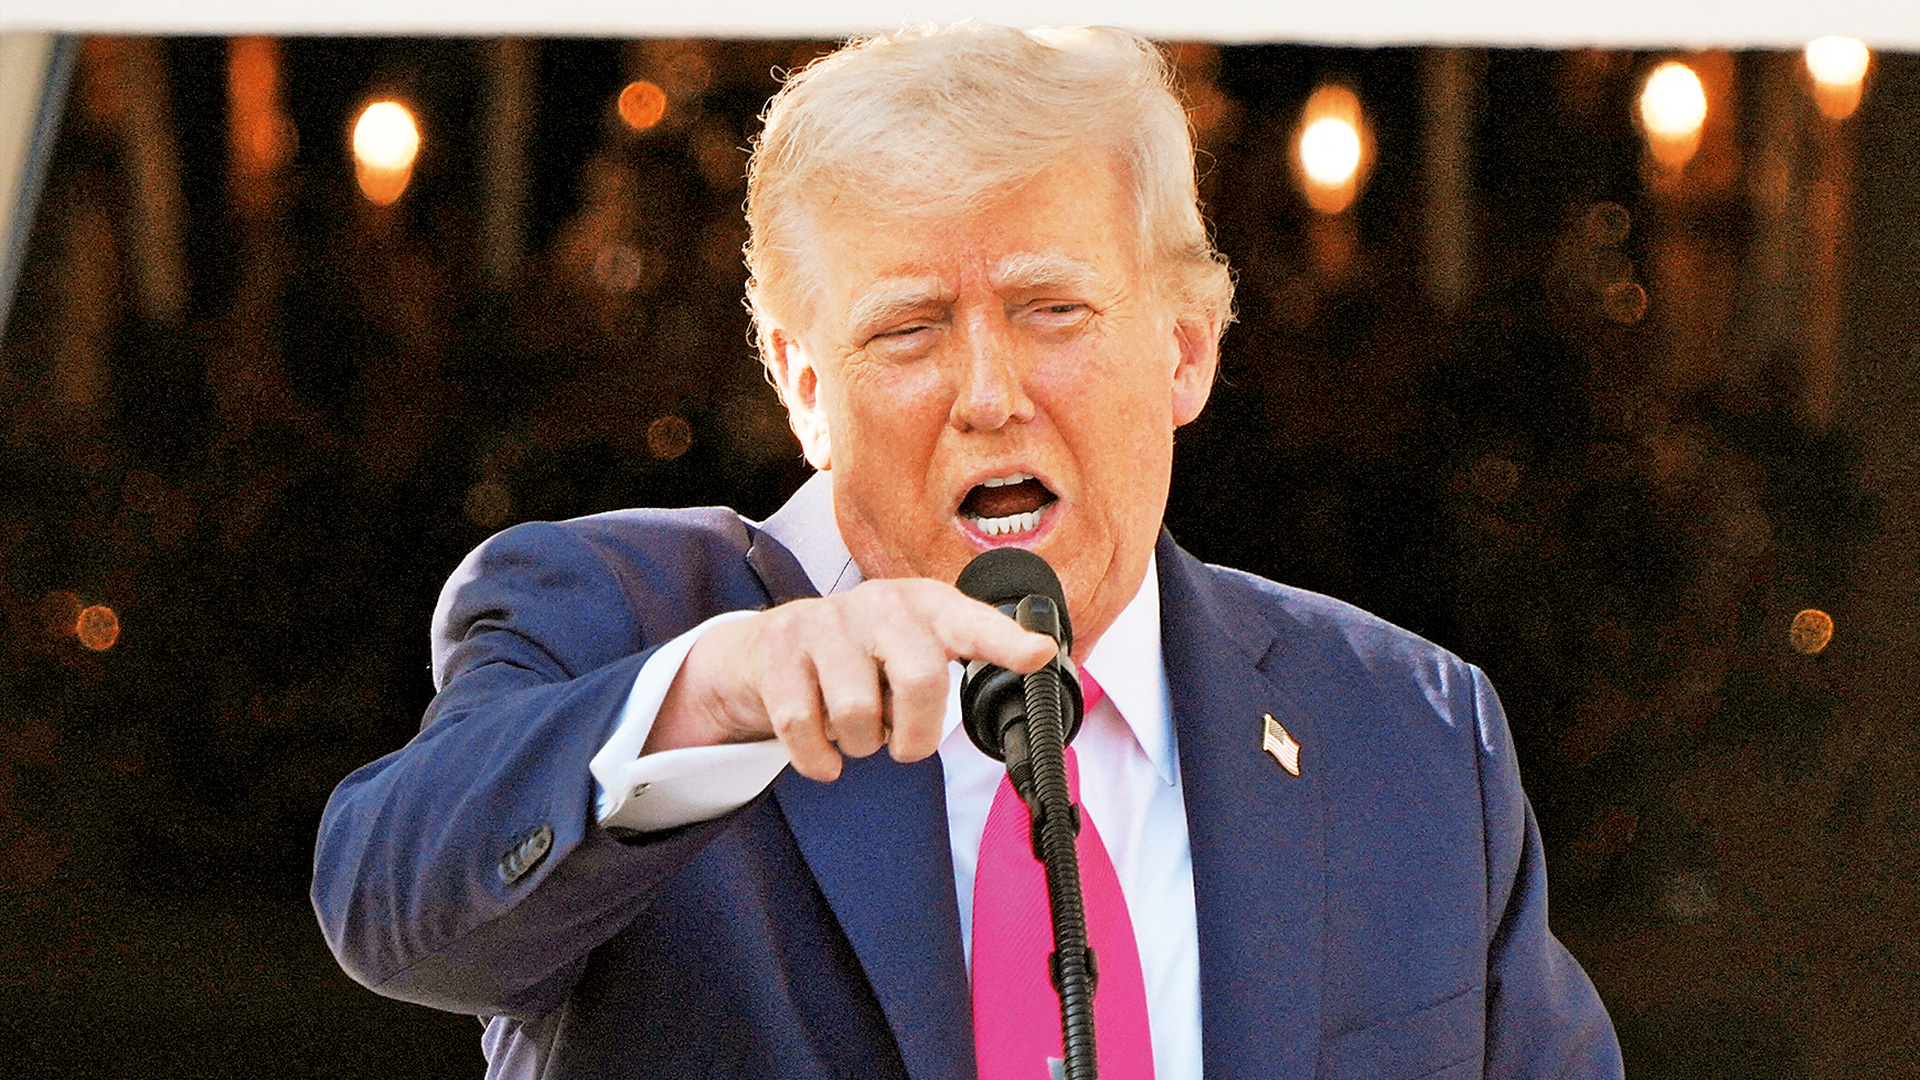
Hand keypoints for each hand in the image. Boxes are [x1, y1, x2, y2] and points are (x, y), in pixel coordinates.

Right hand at [646, 579, 1057, 780]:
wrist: (764, 653)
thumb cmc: (859, 659)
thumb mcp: (912, 649)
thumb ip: (964, 657)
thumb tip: (1035, 660)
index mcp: (923, 605)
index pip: (972, 621)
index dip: (1005, 641)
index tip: (1039, 654)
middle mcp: (876, 604)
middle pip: (919, 678)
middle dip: (916, 734)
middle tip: (903, 744)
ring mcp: (822, 624)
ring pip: (856, 711)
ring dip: (861, 744)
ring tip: (856, 729)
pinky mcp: (776, 653)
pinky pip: (802, 727)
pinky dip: (818, 758)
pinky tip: (824, 751)